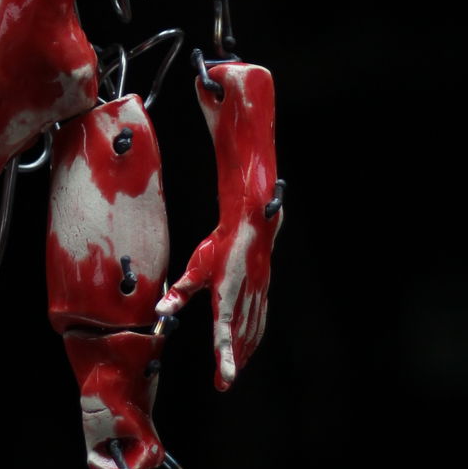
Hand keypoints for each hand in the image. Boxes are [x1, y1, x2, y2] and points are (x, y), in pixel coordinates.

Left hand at [157, 61, 282, 389]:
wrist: (263, 177)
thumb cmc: (237, 176)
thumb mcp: (222, 156)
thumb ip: (209, 135)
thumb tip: (204, 88)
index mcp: (239, 247)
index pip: (229, 291)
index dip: (223, 322)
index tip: (215, 352)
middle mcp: (251, 267)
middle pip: (245, 317)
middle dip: (235, 351)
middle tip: (222, 380)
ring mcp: (258, 274)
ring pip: (252, 320)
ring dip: (240, 350)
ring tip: (225, 380)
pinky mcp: (254, 276)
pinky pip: (252, 314)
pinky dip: (244, 340)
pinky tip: (235, 362)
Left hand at [158, 202, 278, 389]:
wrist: (251, 227)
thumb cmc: (221, 245)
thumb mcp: (195, 266)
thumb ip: (180, 291)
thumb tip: (160, 312)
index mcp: (226, 296)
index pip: (224, 334)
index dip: (225, 359)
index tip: (226, 379)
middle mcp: (244, 301)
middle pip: (239, 340)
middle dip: (232, 364)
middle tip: (222, 385)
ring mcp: (256, 299)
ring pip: (251, 334)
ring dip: (243, 354)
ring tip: (233, 372)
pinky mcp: (262, 295)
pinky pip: (258, 323)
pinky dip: (253, 339)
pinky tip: (248, 347)